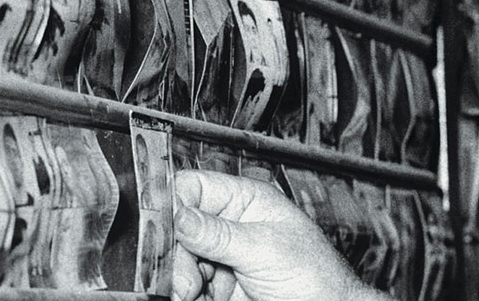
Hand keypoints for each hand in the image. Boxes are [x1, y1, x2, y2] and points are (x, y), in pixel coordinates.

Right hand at [170, 170, 388, 300]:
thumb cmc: (318, 277)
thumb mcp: (264, 249)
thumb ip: (217, 234)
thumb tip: (178, 216)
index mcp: (245, 200)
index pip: (193, 189)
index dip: (172, 205)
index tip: (160, 228)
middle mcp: (231, 226)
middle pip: (180, 229)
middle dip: (176, 254)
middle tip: (183, 279)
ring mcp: (224, 258)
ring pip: (179, 260)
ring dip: (179, 278)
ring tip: (191, 294)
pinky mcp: (220, 287)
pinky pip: (189, 286)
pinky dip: (187, 294)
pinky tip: (196, 298)